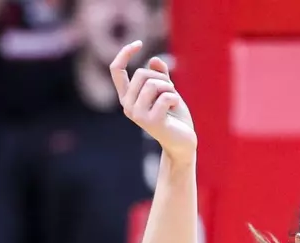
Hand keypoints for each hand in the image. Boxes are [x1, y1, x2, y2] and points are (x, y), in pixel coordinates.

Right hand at [111, 43, 196, 160]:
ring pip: (153, 84)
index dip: (124, 53)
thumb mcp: (167, 91)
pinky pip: (164, 96)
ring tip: (173, 100)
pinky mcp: (150, 122)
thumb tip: (154, 60)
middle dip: (162, 77)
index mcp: (127, 97)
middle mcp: (127, 106)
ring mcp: (137, 115)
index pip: (116, 70)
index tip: (138, 43)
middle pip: (142, 74)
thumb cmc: (175, 117)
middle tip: (171, 91)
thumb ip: (160, 76)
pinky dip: (174, 98)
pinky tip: (175, 107)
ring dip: (170, 88)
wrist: (183, 142)